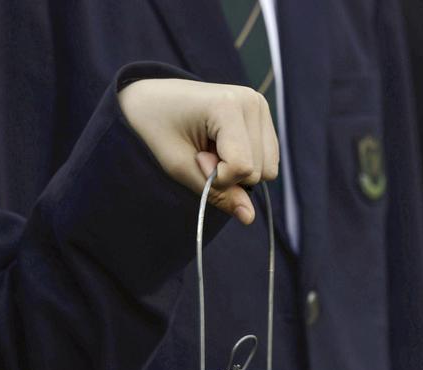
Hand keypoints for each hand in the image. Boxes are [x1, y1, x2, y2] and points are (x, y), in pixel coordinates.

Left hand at [118, 77, 278, 223]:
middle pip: (259, 172)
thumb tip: (249, 217)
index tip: (195, 157)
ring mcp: (261, 107)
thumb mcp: (181, 168)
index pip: (243, 167)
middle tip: (202, 153)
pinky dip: (245, 165)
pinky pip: (268, 162)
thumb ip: (217, 194)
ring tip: (212, 149)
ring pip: (268, 170)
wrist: (154, 99)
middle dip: (229, 175)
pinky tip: (224, 147)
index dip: (217, 177)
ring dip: (239, 172)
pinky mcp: (264, 117)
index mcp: (229, 105)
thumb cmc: (160, 130)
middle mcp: (253, 102)